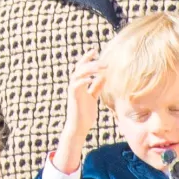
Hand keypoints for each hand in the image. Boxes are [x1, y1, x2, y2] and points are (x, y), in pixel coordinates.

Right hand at [51, 50, 104, 173]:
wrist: (79, 127)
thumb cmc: (85, 114)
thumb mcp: (93, 97)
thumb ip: (97, 87)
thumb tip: (104, 77)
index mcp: (80, 84)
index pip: (83, 67)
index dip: (88, 58)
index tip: (95, 50)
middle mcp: (75, 85)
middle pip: (80, 68)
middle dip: (89, 61)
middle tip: (100, 56)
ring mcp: (74, 91)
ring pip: (78, 74)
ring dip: (89, 69)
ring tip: (100, 66)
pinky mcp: (73, 97)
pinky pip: (76, 85)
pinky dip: (83, 80)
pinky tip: (91, 78)